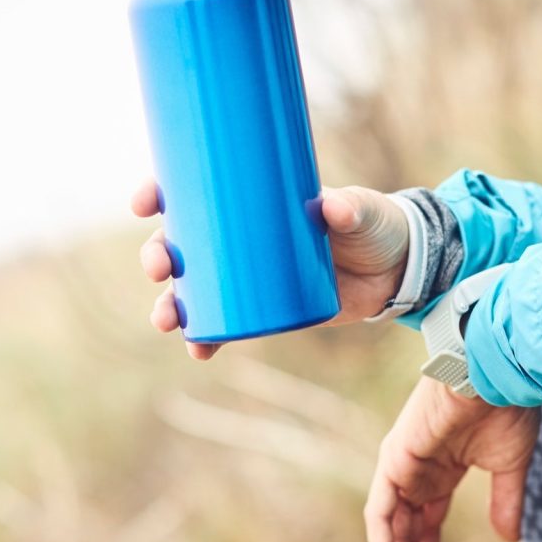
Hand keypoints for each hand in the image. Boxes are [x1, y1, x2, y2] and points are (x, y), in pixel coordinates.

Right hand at [132, 177, 410, 358]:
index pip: (193, 191)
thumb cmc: (371, 224)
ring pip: (192, 290)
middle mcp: (238, 237)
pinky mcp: (264, 309)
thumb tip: (332, 208)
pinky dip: (206, 338)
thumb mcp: (362, 209)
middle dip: (158, 256)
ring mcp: (248, 276)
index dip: (160, 194)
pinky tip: (198, 349)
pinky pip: (223, 325)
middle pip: (181, 244)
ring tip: (165, 320)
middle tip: (160, 267)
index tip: (146, 202)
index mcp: (250, 200)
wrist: (396, 268)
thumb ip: (351, 207)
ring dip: (170, 305)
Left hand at [364, 379, 539, 541]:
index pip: (426, 529)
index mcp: (439, 472)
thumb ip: (505, 503)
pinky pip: (381, 514)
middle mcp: (415, 472)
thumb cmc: (507, 406)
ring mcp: (401, 466)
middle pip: (408, 536)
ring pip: (392, 531)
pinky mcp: (394, 460)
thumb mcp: (510, 467)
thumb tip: (508, 540)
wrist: (499, 371)